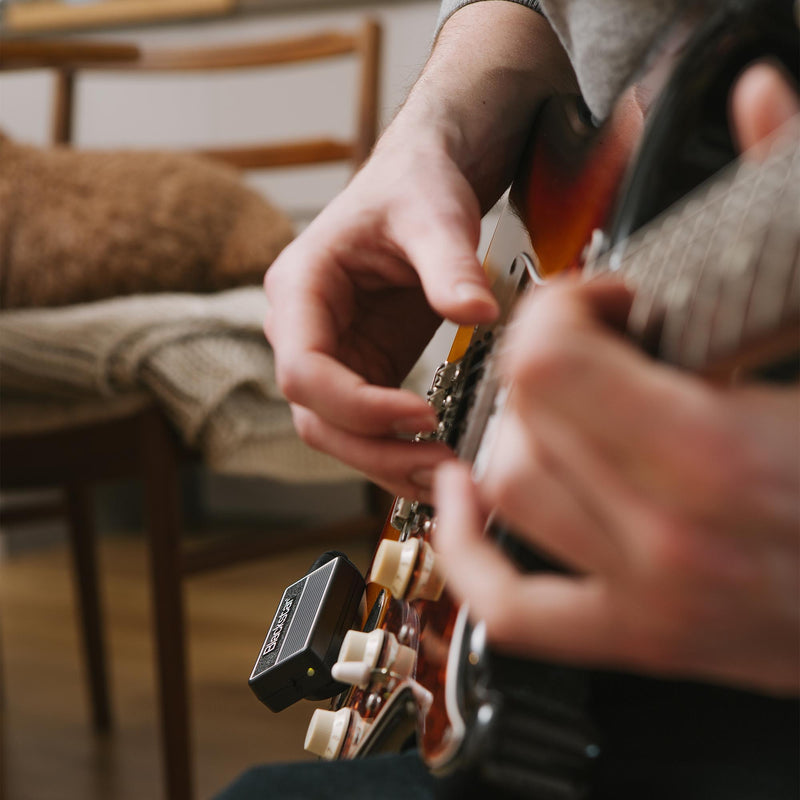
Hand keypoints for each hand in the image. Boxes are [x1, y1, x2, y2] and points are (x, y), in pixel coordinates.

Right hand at [264, 3, 573, 497]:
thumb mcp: (434, 215)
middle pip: (315, 417)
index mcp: (301, 288)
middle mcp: (303, 328)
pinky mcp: (363, 367)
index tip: (423, 414)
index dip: (357, 405)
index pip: (303, 370)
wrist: (423, 181)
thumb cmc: (416, 186)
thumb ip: (450, 265)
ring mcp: (332, 353)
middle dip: (374, 451)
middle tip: (440, 469)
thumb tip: (480, 316)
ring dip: (386, 463)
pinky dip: (399, 451)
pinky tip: (439, 463)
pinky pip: (368, 426)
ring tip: (446, 478)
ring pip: (337, 432)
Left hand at [433, 63, 799, 693]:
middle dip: (543, 362)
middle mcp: (671, 536)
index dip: (565, 310)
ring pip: (506, 491)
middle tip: (595, 349)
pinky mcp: (641, 640)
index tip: (608, 305)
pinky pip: (511, 612)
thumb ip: (787, 200)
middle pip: (520, 415)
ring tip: (557, 410)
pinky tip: (467, 501)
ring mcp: (650, 599)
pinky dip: (468, 554)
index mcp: (719, 452)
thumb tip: (759, 96)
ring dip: (515, 433)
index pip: (549, 358)